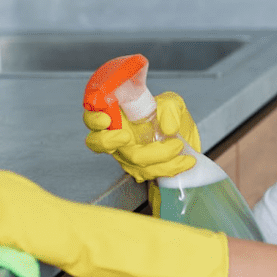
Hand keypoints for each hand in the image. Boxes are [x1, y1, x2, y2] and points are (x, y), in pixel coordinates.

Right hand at [83, 91, 200, 182]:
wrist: (184, 138)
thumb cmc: (170, 117)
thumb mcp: (173, 104)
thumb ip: (169, 109)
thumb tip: (168, 127)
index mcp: (116, 115)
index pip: (92, 117)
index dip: (93, 120)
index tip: (106, 119)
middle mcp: (115, 136)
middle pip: (100, 143)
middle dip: (111, 141)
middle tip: (127, 136)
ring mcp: (125, 155)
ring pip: (130, 161)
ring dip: (157, 156)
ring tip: (178, 146)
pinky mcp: (139, 169)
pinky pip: (148, 173)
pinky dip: (169, 167)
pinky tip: (184, 160)